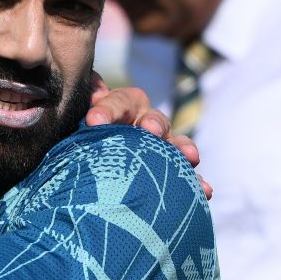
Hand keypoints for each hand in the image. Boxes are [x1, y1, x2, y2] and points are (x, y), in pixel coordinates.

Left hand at [84, 74, 210, 197]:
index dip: (109, 108)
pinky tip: (205, 190)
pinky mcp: (170, 172)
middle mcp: (145, 124)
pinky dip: (196, 182)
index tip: (94, 121)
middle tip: (149, 130)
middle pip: (154, 119)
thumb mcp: (75, 120)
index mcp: (121, 108)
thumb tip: (94, 89)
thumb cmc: (81, 142)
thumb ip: (80, 102)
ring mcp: (160, 148)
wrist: (88, 173)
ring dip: (182, 148)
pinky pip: (186, 176)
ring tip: (189, 157)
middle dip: (153, 123)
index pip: (119, 101)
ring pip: (175, 144)